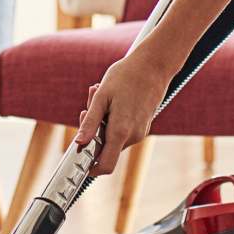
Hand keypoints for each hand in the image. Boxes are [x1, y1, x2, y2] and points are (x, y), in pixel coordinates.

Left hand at [74, 45, 174, 175]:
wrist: (154, 65)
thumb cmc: (126, 76)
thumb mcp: (101, 96)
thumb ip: (90, 123)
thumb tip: (79, 144)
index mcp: (121, 131)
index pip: (105, 165)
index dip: (90, 168)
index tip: (78, 158)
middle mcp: (133, 136)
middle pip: (105, 147)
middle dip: (93, 131)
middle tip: (89, 104)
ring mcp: (140, 132)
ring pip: (112, 137)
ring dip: (102, 121)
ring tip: (101, 94)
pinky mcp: (143, 126)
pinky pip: (122, 130)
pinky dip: (112, 119)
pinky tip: (113, 99)